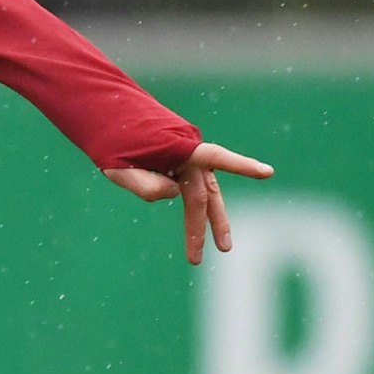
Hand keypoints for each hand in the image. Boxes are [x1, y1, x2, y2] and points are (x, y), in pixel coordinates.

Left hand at [104, 142, 273, 265]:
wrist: (106, 114)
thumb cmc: (110, 140)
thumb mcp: (116, 167)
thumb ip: (145, 184)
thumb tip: (175, 194)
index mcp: (177, 145)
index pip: (214, 156)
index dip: (242, 165)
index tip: (267, 172)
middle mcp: (188, 149)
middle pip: (201, 193)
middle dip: (200, 227)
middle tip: (195, 259)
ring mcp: (187, 154)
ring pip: (202, 191)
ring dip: (205, 219)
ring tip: (209, 250)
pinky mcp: (182, 158)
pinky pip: (191, 182)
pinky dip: (190, 200)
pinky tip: (192, 221)